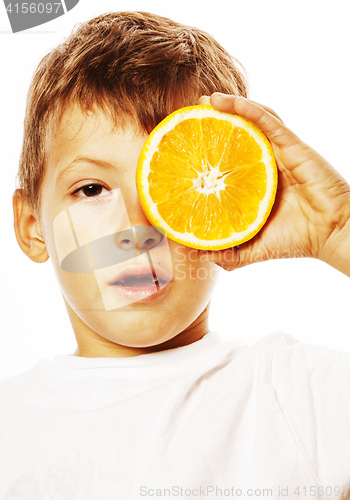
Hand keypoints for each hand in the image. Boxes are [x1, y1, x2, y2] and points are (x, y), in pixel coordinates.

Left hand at [197, 93, 349, 272]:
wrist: (331, 234)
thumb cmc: (296, 240)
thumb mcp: (252, 248)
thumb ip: (227, 251)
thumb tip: (195, 253)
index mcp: (257, 183)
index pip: (231, 160)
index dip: (211, 150)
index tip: (188, 144)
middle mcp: (267, 164)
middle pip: (240, 135)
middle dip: (217, 122)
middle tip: (193, 112)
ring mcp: (280, 152)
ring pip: (253, 121)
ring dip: (229, 107)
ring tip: (205, 101)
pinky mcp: (292, 146)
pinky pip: (267, 121)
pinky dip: (247, 108)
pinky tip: (225, 101)